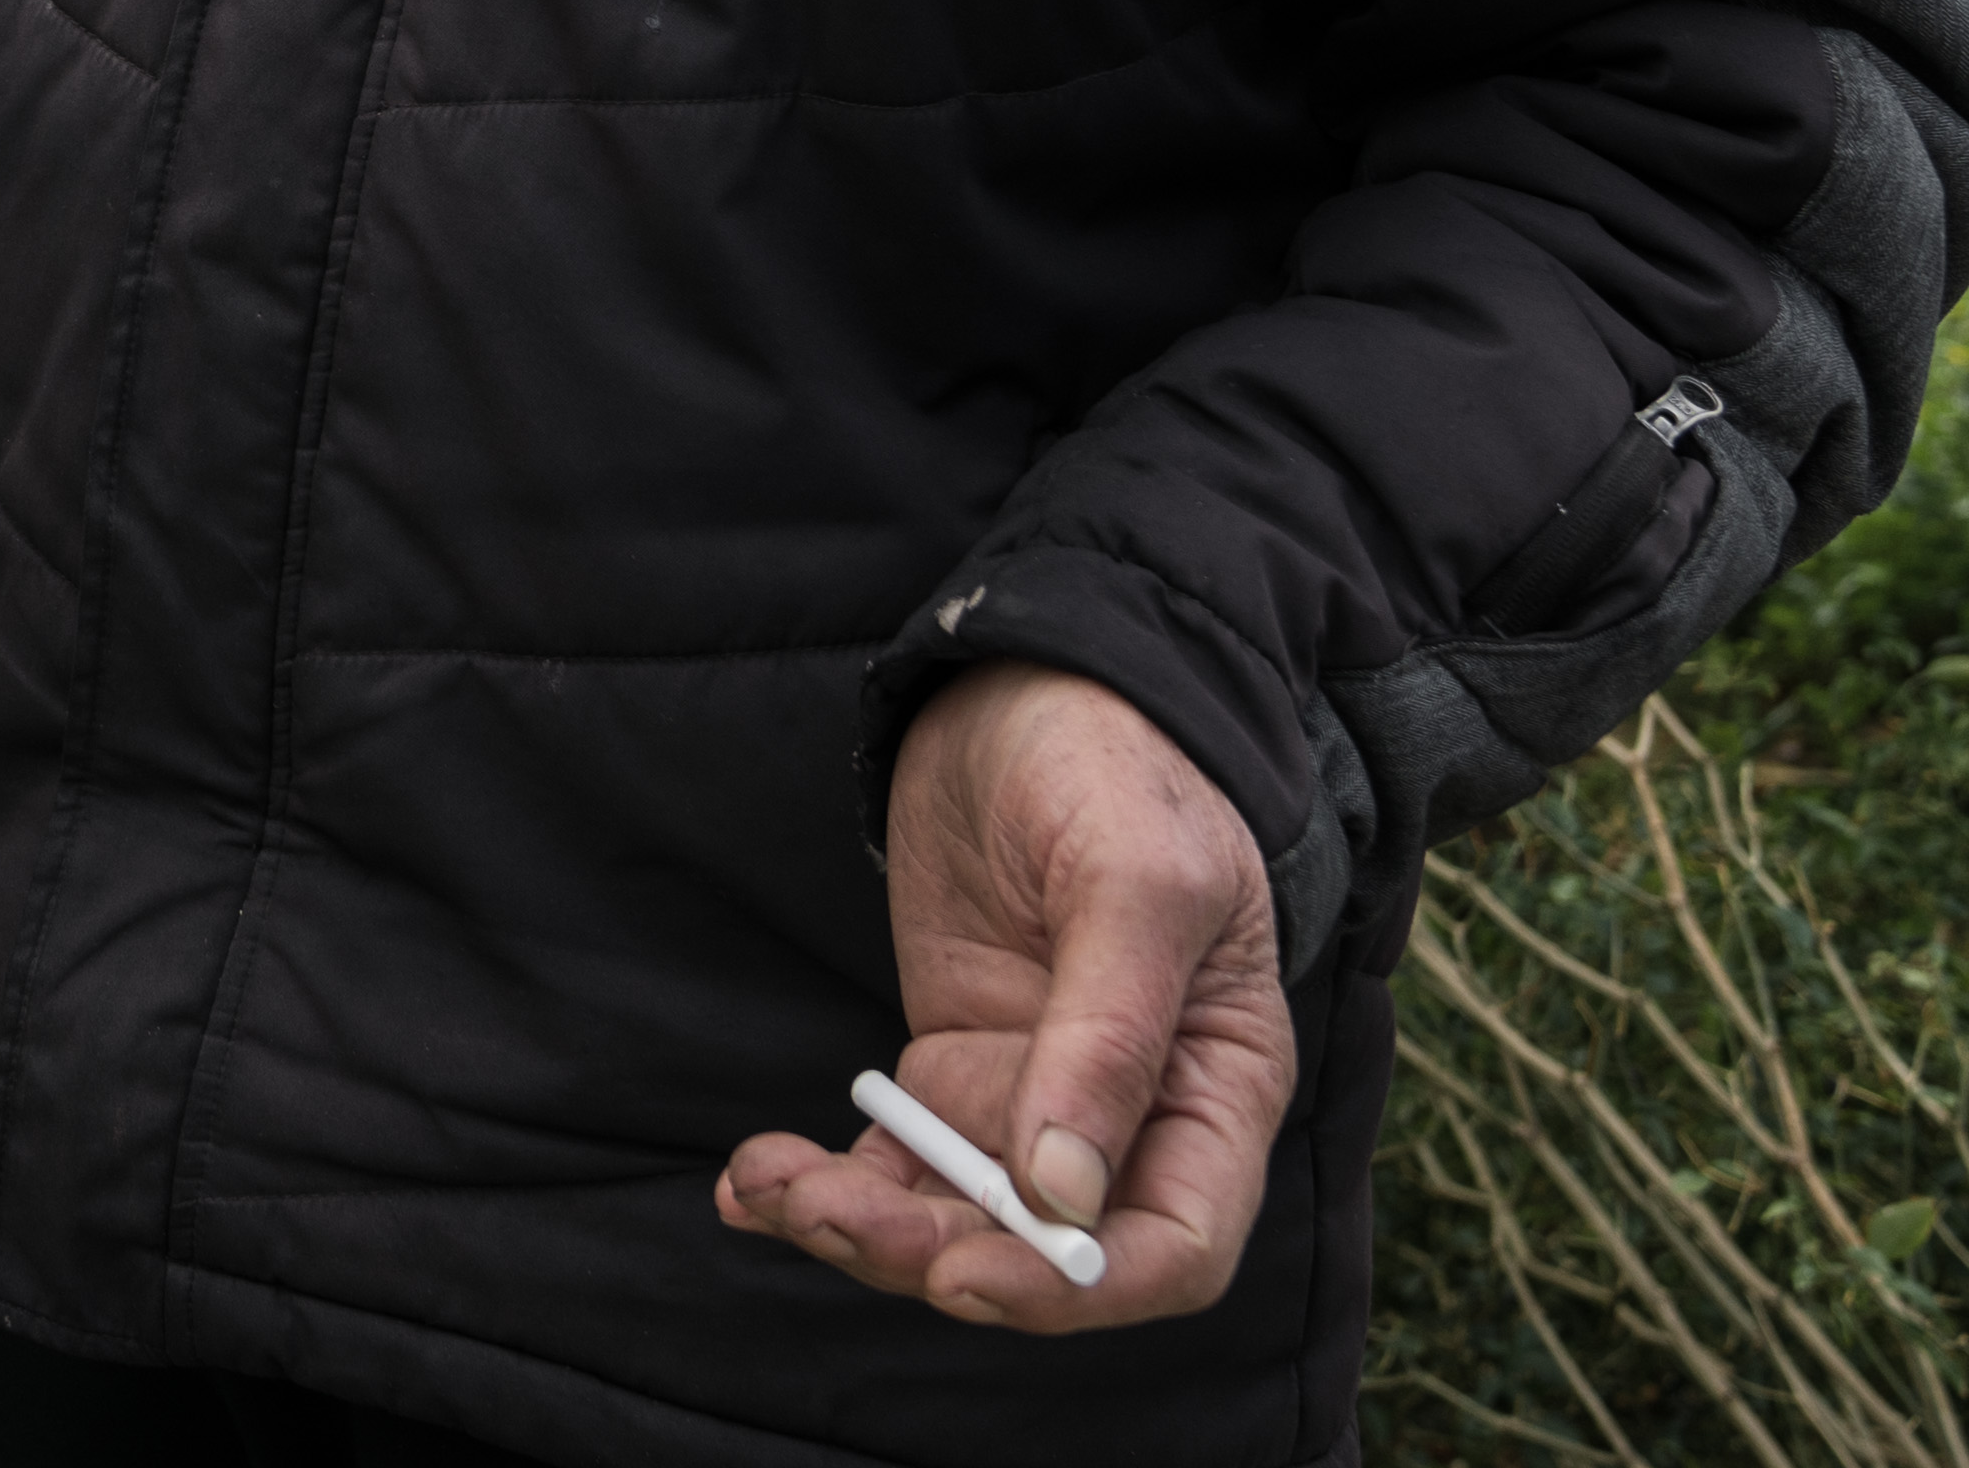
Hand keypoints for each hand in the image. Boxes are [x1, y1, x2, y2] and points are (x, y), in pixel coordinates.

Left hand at [712, 661, 1296, 1331]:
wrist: (1031, 680)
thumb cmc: (1120, 766)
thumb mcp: (1136, 880)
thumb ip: (1110, 1033)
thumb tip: (1064, 1191)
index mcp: (1213, 1090)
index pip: (1173, 1247)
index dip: (1078, 1288)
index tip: (969, 1276)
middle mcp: (1129, 1120)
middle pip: (1040, 1251)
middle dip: (933, 1254)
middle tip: (830, 1216)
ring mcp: (1032, 1099)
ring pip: (953, 1220)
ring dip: (861, 1226)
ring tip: (772, 1187)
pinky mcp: (952, 1069)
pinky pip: (894, 1164)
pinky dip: (825, 1186)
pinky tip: (755, 1182)